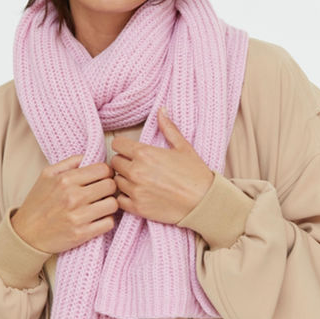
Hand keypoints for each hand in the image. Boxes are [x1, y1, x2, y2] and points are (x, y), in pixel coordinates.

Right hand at [10, 154, 118, 253]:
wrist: (25, 234)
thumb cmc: (37, 203)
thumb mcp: (46, 175)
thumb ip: (69, 162)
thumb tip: (91, 156)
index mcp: (65, 180)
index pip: (103, 169)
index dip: (106, 172)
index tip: (102, 178)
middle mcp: (73, 197)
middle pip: (111, 185)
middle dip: (109, 187)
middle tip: (102, 192)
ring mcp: (78, 217)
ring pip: (113, 204)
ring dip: (109, 204)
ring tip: (101, 205)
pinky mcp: (81, 234)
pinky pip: (109, 223)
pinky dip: (106, 220)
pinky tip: (97, 218)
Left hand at [110, 107, 213, 223]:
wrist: (204, 201)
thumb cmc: (195, 174)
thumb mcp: (183, 147)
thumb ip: (168, 128)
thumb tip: (161, 111)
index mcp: (144, 154)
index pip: (117, 144)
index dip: (123, 146)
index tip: (130, 150)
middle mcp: (136, 171)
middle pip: (115, 162)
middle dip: (124, 162)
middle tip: (136, 166)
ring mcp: (135, 191)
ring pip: (116, 181)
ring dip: (124, 180)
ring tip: (138, 181)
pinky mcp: (137, 208)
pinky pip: (119, 200)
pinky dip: (125, 197)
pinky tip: (138, 194)